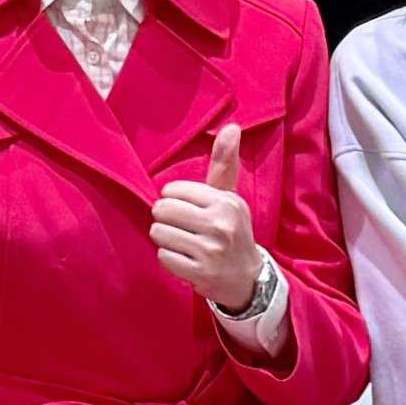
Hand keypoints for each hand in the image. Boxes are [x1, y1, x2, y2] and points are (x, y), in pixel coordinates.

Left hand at [149, 122, 269, 313]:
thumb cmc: (231, 230)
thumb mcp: (230, 197)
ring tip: (185, 244)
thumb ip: (225, 163)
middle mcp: (220, 225)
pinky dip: (170, 259)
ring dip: (166, 239)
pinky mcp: (201, 274)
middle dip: (166, 219)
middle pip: (161, 210)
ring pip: (159, 233)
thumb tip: (232, 126)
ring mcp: (211, 251)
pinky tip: (187, 260)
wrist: (247, 278)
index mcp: (226, 202)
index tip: (189, 211)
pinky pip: (163, 257)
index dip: (173, 200)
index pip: (172, 191)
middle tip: (183, 228)